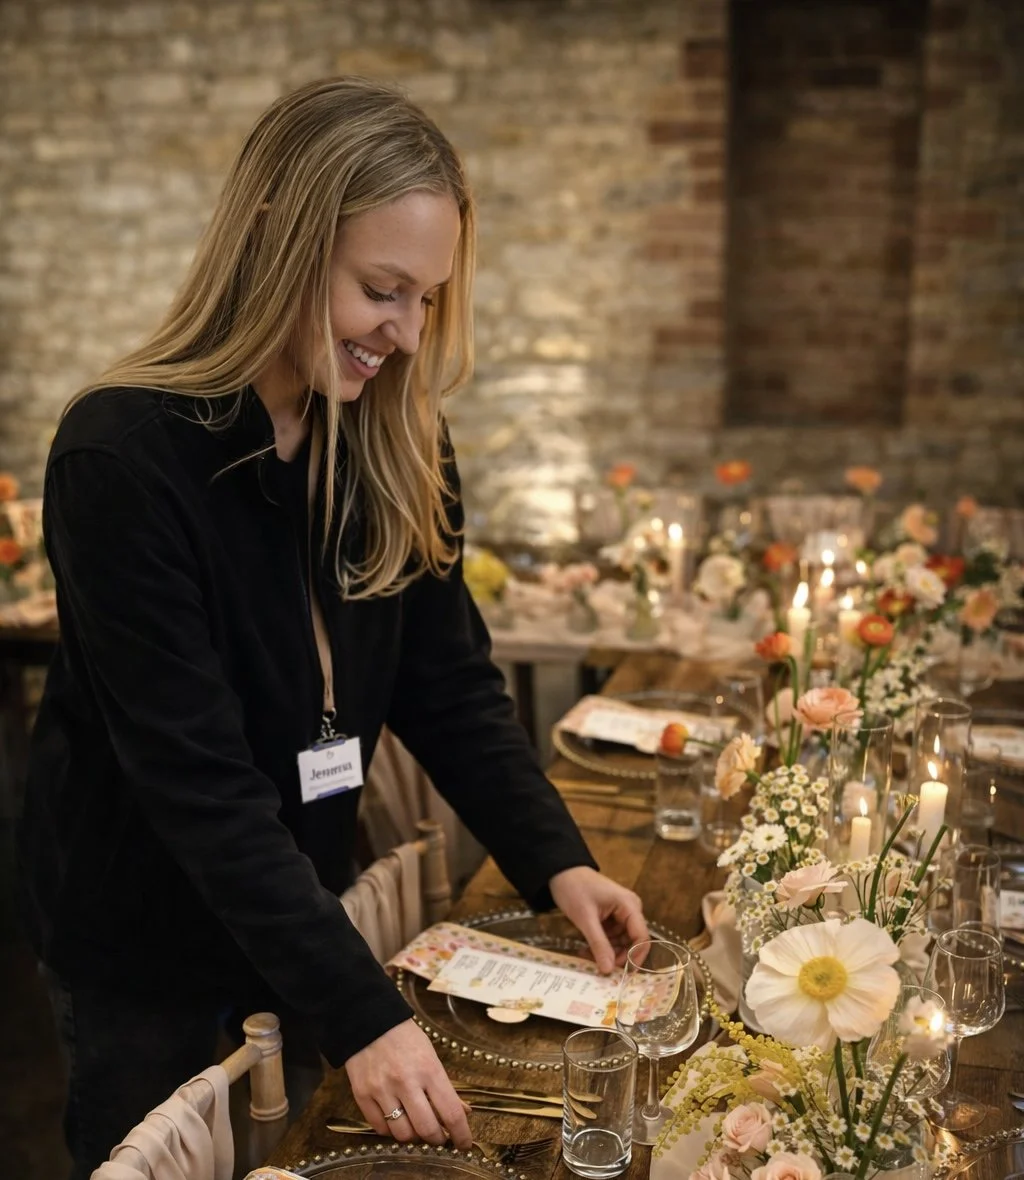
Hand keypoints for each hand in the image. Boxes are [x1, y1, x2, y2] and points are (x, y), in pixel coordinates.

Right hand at [345, 1019, 472, 1149]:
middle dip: (437, 1140)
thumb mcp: (431, 1055)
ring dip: (414, 1137)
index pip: (451, 1112)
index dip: (461, 1135)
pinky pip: (380, 1129)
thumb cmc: (405, 1038)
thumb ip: (445, 1086)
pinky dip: (391, 1131)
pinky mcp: (362, 1095)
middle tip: (439, 1137)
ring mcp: (382, 1090)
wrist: (369, 1021)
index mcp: (428, 1069)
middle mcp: (406, 1082)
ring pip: (403, 1134)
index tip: (464, 1144)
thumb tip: (463, 1112)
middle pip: (427, 1129)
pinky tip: (396, 1120)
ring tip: (416, 1127)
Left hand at [549, 865, 647, 972]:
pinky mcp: (612, 916)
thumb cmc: (574, 889)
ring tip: (586, 955)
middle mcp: (630, 909)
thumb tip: (608, 971)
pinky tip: (586, 948)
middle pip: (632, 941)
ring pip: (621, 941)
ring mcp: (621, 913)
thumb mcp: (585, 918)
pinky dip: (601, 944)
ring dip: (607, 951)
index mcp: (629, 905)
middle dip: (616, 956)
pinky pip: (612, 936)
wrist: (561, 872)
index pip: (641, 937)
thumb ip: (599, 944)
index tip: (620, 974)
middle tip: (597, 966)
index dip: (635, 958)